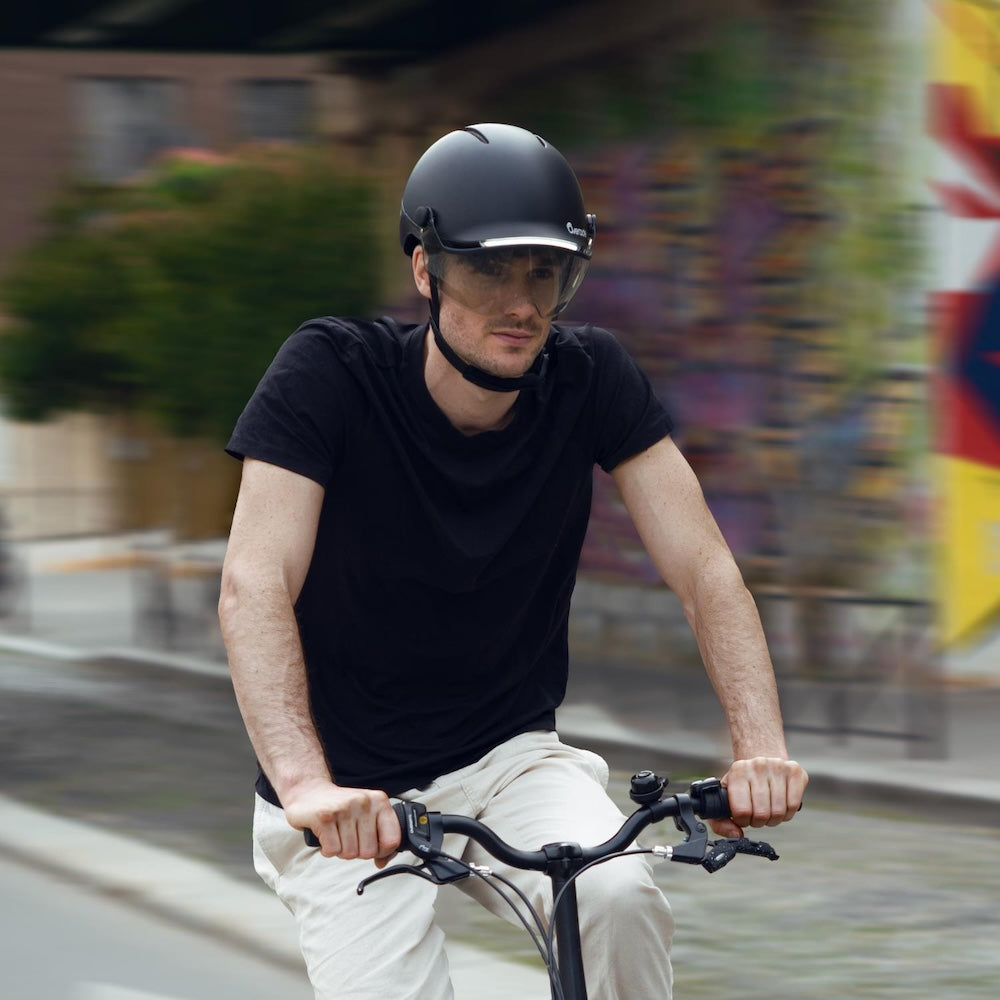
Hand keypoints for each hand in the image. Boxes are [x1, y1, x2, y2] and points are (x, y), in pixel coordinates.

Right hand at [283, 777, 401, 867]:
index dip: (383, 852)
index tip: (373, 847)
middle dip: (357, 851)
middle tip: (348, 836)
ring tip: (336, 833)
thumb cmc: (340, 807)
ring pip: (350, 853)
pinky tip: (325, 836)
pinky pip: (332, 851)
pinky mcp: (324, 817)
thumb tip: (382, 862)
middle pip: (369, 852)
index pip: (392, 839)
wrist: (309, 791)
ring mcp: (344, 808)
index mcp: (379, 801)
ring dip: (341, 850)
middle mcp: (364, 802)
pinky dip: (327, 850)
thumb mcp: (366, 815)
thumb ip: (380, 837)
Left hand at [711, 757, 807, 838]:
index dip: (743, 821)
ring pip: (779, 812)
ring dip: (773, 819)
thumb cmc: (744, 781)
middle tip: (756, 815)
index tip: (743, 817)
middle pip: (762, 814)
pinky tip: (780, 805)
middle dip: (759, 822)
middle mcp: (758, 766)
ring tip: (768, 810)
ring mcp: (778, 767)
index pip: (742, 810)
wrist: (762, 755)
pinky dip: (787, 813)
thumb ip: (720, 820)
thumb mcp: (725, 794)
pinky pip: (793, 806)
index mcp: (738, 771)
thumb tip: (736, 834)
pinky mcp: (795, 771)